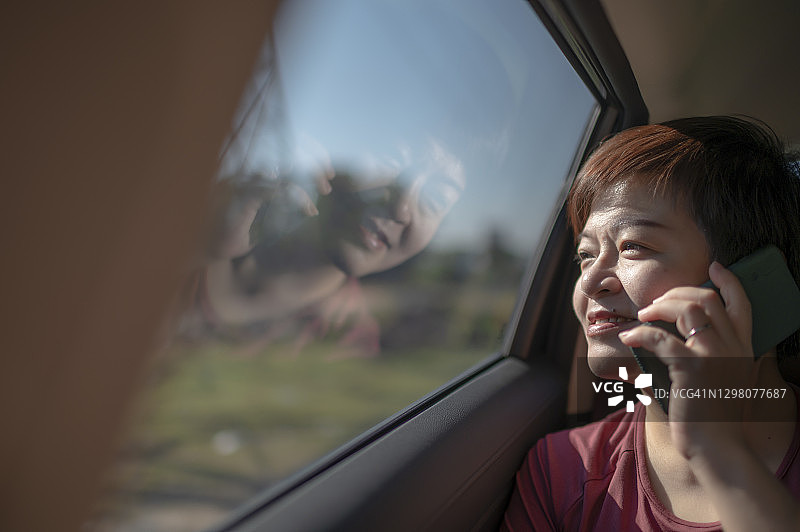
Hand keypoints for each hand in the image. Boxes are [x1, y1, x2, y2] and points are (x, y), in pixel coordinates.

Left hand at [618, 262, 755, 457]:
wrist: (719, 449)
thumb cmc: (713, 416)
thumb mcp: (722, 380)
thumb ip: (712, 355)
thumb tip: (677, 334)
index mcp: (742, 347)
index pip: (741, 302)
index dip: (728, 280)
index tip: (713, 266)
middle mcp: (732, 346)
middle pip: (707, 298)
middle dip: (676, 293)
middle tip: (656, 303)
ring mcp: (714, 355)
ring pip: (688, 309)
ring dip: (659, 307)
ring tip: (643, 316)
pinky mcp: (692, 368)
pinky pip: (661, 338)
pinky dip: (640, 333)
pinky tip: (629, 338)